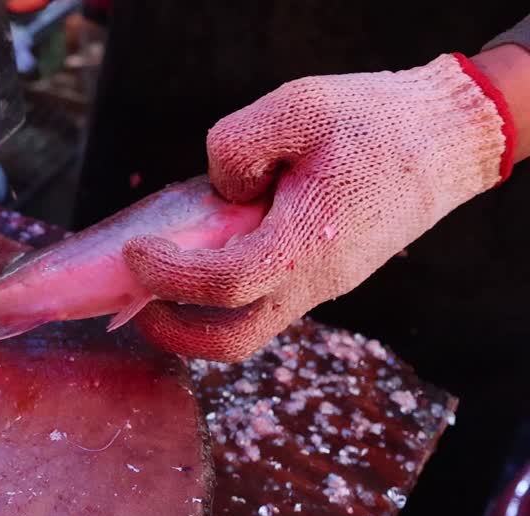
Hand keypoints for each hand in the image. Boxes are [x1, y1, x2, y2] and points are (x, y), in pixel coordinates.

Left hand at [120, 51, 524, 361]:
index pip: (223, 284)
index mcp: (307, 245)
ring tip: (162, 272)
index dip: (168, 275)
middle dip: (173, 332)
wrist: (448, 141)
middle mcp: (314, 281)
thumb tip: (218, 190)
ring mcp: (321, 286)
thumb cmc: (376, 121)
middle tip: (135, 299)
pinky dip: (224, 293)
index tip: (135, 251)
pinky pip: (265, 302)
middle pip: (232, 341)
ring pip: (248, 328)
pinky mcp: (322, 278)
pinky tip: (206, 251)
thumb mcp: (298, 106)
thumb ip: (239, 144)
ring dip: (196, 315)